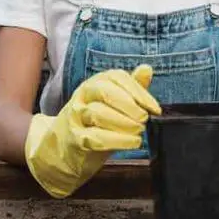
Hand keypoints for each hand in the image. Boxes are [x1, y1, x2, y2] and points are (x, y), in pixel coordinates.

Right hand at [24, 65, 159, 198]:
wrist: (64, 149)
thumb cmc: (95, 123)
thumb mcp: (113, 103)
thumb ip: (131, 88)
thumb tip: (147, 69)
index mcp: (95, 83)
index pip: (117, 77)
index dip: (138, 91)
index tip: (154, 108)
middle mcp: (83, 96)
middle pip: (105, 92)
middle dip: (129, 105)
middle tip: (144, 119)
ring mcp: (76, 117)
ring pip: (98, 114)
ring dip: (124, 123)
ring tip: (139, 132)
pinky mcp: (75, 138)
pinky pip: (94, 137)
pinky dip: (116, 140)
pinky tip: (131, 142)